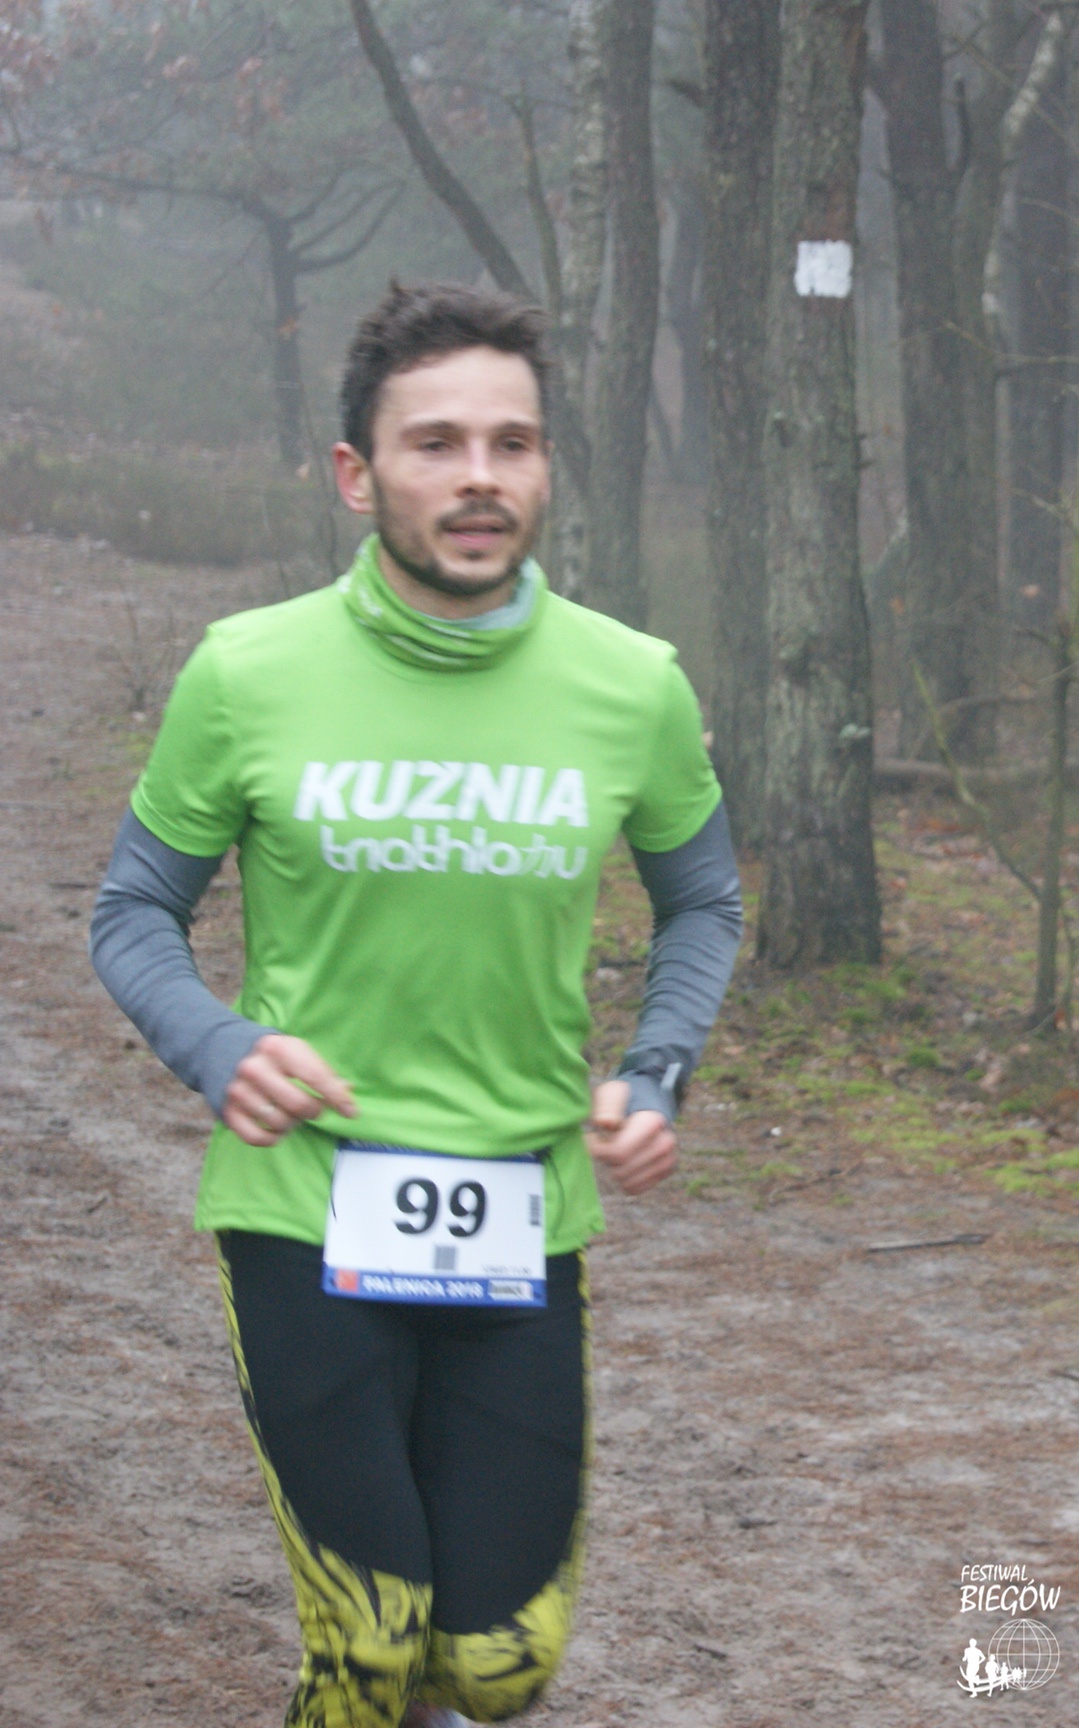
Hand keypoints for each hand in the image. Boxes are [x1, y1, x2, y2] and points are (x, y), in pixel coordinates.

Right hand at [223, 1034, 355, 1146]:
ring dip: (292, 1124)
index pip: (315, 1077)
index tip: (350, 1111)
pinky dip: (272, 1138)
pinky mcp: (228, 1111)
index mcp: (277, 1048)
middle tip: (314, 1109)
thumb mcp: (296, 1052)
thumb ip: (321, 1071)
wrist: (223, 1050)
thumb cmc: (271, 1055)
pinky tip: (277, 1129)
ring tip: (291, 1113)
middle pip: (298, 1104)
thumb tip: (347, 1090)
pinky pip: (257, 1138)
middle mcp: (255, 1068)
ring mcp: (238, 1091)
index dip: (337, 1097)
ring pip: (279, 1123)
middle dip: (314, 1111)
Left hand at [586, 1079, 676, 1196]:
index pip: (618, 1153)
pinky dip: (624, 1179)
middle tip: (605, 1143)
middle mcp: (665, 1143)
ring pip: (628, 1183)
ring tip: (615, 1151)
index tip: (592, 1137)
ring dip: (615, 1170)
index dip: (598, 1149)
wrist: (646, 1105)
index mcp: (652, 1122)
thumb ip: (606, 1108)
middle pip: (621, 1170)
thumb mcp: (611, 1094)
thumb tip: (606, 1124)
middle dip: (606, 1160)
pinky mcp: (665, 1172)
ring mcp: (668, 1159)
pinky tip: (624, 1162)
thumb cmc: (623, 1100)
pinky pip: (635, 1189)